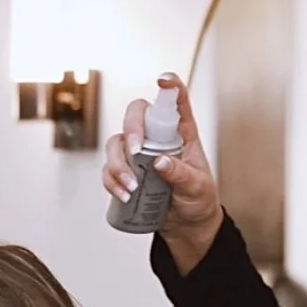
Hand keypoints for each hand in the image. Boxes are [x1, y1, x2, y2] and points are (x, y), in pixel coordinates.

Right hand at [102, 74, 223, 270]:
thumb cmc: (198, 200)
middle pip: (136, 115)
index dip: (170, 86)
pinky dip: (112, 181)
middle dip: (131, 129)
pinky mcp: (126, 172)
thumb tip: (160, 162)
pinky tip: (124, 195)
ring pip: (116, 143)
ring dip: (117, 163)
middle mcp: (157, 138)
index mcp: (182, 134)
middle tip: (135, 151)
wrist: (186, 226)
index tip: (163, 80)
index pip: (176, 102)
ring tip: (132, 187)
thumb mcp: (198, 188)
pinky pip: (108, 169)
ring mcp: (139, 154)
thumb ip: (182, 175)